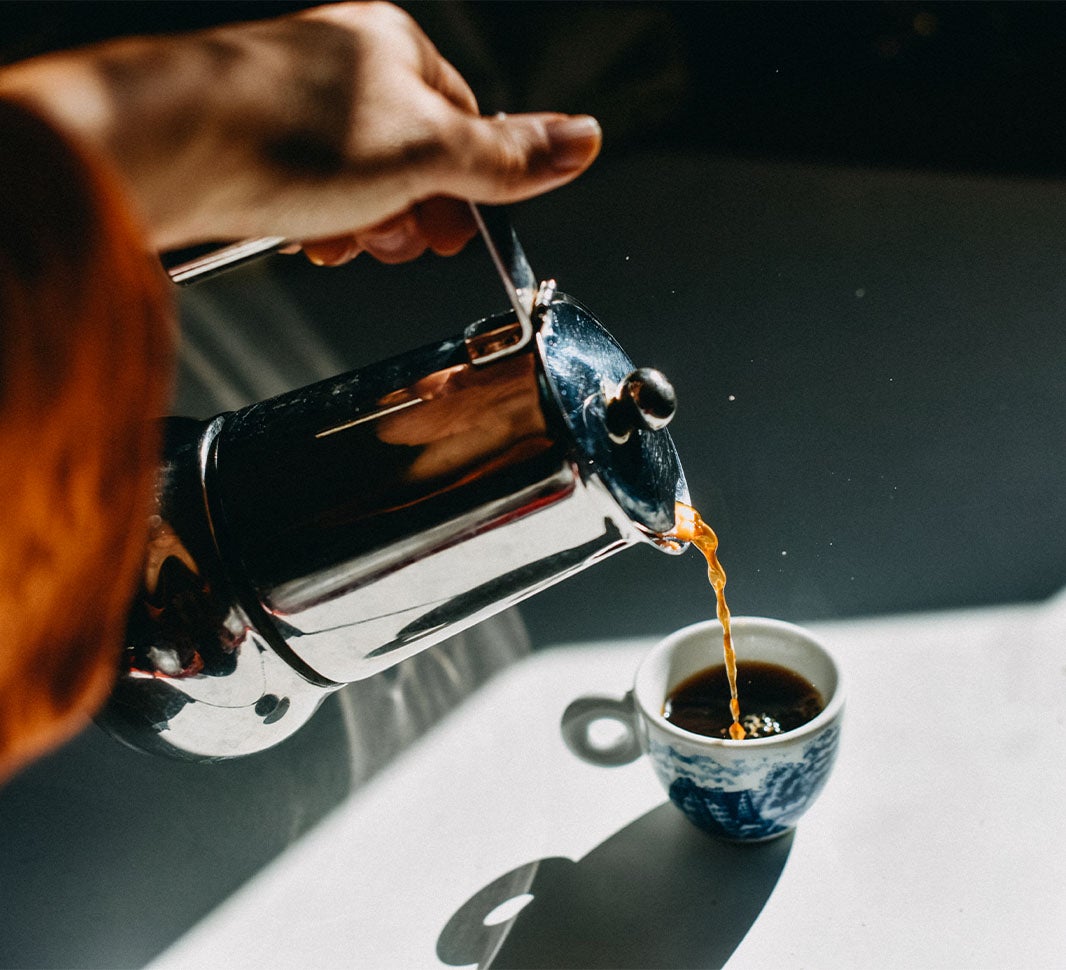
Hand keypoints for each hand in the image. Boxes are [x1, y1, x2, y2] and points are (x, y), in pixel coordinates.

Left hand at [0, 2, 601, 260]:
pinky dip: (318, 222)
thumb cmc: (289, 132)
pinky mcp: (255, 144)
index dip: (470, 187)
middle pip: (413, 156)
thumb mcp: (428, 152)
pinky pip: (311, 190)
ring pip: (362, 180)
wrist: (168, 148)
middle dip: (412, 212)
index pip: (467, 123)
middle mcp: (346, 67)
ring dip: (365, 225)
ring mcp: (297, 104)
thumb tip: (583, 140)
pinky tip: (308, 237)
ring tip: (346, 240)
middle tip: (400, 240)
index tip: (457, 231)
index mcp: (396, 49)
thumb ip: (506, 156)